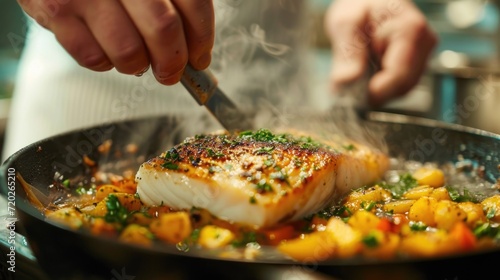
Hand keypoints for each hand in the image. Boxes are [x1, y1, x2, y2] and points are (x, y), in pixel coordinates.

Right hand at [18, 0, 214, 84]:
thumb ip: (170, 5)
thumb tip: (195, 51)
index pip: (193, 3)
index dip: (201, 38)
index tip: (200, 57)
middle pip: (163, 29)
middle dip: (172, 62)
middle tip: (171, 72)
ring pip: (129, 52)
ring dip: (137, 65)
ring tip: (135, 59)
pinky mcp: (56, 11)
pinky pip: (93, 58)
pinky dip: (105, 63)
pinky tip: (105, 48)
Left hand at [324, 0, 437, 106]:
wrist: (367, 0)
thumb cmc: (359, 5)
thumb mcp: (346, 23)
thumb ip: (348, 53)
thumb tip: (345, 83)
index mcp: (411, 29)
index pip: (399, 75)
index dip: (374, 91)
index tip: (350, 96)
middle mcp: (424, 43)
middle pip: (402, 86)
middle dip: (372, 91)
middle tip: (344, 87)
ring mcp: (423, 55)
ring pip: (400, 90)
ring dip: (375, 90)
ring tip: (355, 73)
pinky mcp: (416, 65)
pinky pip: (398, 87)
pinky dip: (379, 86)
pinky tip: (366, 74)